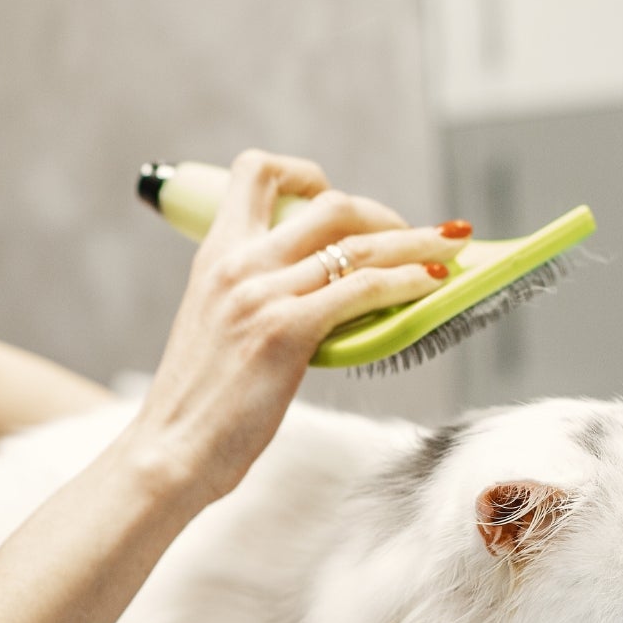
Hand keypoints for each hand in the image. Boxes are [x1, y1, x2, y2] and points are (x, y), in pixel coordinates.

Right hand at [117, 149, 468, 506]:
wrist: (171, 450)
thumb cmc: (197, 405)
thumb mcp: (214, 327)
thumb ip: (253, 299)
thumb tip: (312, 296)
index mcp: (215, 256)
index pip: (256, 172)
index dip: (304, 174)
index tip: (331, 196)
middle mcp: (238, 264)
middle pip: (329, 204)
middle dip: (383, 215)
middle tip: (412, 237)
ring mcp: (263, 295)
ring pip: (359, 243)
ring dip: (417, 243)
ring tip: (450, 248)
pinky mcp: (286, 331)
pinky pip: (363, 289)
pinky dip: (406, 281)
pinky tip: (430, 285)